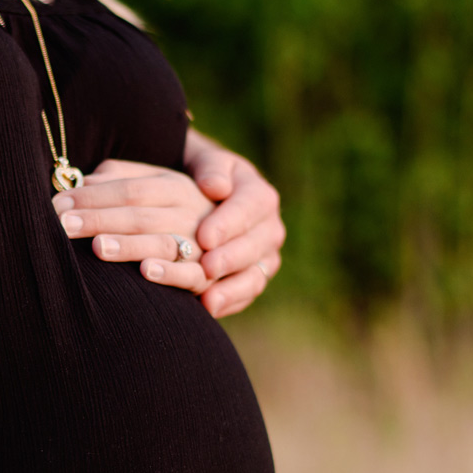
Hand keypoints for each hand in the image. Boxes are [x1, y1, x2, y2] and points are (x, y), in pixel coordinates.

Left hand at [53, 159, 215, 290]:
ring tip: (98, 247)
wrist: (232, 240)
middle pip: (140, 213)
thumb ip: (123, 178)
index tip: (59, 204)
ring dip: (130, 245)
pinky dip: (171, 274)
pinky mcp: (208, 276)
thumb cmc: (176, 212)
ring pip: (163, 242)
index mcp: (176, 186)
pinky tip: (145, 272)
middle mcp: (191, 211)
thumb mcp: (156, 186)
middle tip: (63, 225)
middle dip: (100, 219)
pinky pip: (192, 275)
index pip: (131, 188)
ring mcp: (201, 244)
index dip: (94, 196)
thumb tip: (84, 181)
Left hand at [183, 129, 285, 316]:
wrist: (208, 198)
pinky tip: (208, 309)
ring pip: (255, 275)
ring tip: (208, 299)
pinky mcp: (254, 278)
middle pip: (255, 246)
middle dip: (230, 258)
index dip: (228, 224)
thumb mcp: (207, 162)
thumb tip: (216, 186)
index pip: (250, 208)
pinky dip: (229, 303)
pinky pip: (246, 294)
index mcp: (260, 196)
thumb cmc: (203, 177)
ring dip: (232, 288)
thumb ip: (211, 169)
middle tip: (207, 268)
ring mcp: (265, 257)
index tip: (204, 236)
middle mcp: (269, 228)